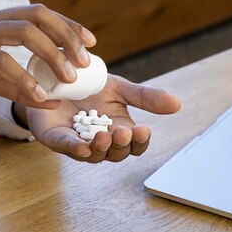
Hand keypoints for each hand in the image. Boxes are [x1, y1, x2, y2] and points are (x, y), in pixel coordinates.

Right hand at [0, 5, 95, 121]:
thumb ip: (21, 88)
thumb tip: (53, 100)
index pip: (39, 14)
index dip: (67, 25)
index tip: (90, 43)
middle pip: (37, 16)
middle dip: (66, 36)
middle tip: (83, 61)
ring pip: (22, 32)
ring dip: (51, 54)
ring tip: (68, 78)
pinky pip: (0, 60)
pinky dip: (23, 77)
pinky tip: (38, 94)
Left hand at [22, 75, 180, 162]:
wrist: (55, 76)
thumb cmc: (89, 87)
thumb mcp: (120, 89)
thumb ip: (145, 97)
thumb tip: (177, 104)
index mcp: (118, 130)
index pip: (135, 145)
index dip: (140, 141)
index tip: (143, 130)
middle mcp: (99, 141)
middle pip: (116, 153)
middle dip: (121, 145)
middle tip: (123, 132)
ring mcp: (77, 142)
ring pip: (92, 154)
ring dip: (101, 148)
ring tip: (105, 135)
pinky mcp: (55, 138)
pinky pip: (65, 147)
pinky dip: (74, 148)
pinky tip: (81, 146)